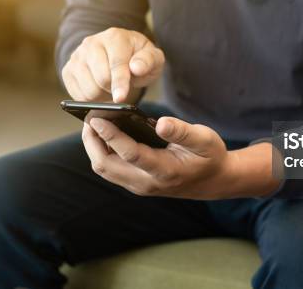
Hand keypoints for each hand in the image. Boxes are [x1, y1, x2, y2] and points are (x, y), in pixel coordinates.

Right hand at [62, 28, 164, 102]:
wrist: (119, 54)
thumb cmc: (138, 58)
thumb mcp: (153, 58)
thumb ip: (148, 61)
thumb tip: (136, 68)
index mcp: (115, 37)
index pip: (116, 64)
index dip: (120, 83)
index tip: (120, 98)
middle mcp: (91, 43)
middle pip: (101, 78)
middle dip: (114, 89)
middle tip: (121, 88)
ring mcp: (77, 56)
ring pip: (89, 90)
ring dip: (103, 96)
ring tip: (110, 87)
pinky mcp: (68, 70)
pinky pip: (78, 95)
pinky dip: (91, 99)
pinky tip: (99, 90)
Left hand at [82, 116, 278, 198]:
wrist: (214, 181)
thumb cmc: (209, 156)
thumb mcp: (205, 139)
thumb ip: (183, 131)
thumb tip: (160, 123)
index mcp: (165, 171)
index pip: (130, 154)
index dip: (111, 135)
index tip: (97, 118)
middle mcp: (147, 183)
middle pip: (106, 166)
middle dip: (92, 142)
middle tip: (88, 117)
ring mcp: (139, 185)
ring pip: (104, 169)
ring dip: (94, 147)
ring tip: (92, 123)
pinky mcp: (135, 183)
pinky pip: (110, 169)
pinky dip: (101, 151)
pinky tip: (103, 133)